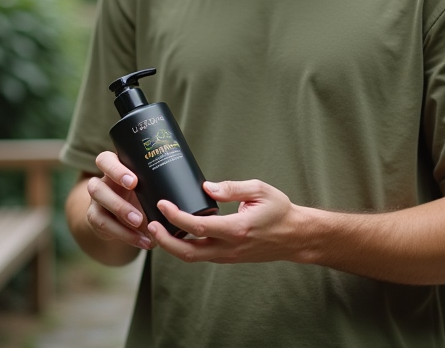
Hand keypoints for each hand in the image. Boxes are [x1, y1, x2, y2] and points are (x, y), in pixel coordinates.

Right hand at [85, 151, 152, 250]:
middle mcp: (102, 182)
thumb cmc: (142, 195)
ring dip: (120, 211)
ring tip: (139, 222)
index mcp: (115, 168)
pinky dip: (126, 234)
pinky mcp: (95, 219)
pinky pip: (104, 225)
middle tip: (134, 198)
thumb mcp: (148, 186)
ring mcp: (96, 201)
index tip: (135, 182)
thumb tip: (191, 190)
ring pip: (98, 204)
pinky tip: (143, 240)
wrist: (122, 217)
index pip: (106, 160)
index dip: (116, 170)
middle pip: (95, 183)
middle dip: (115, 196)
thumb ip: (159, 183)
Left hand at [148, 179, 304, 264]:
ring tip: (157, 228)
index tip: (162, 204)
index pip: (197, 227)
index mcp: (236, 229)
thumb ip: (232, 188)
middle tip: (150, 223)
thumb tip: (206, 187)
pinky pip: (201, 256)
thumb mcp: (259, 190)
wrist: (295, 237)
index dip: (175, 216)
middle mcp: (229, 247)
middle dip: (163, 240)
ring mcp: (228, 256)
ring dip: (171, 245)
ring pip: (192, 257)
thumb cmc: (279, 211)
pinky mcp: (227, 258)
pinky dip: (184, 247)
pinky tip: (175, 234)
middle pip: (187, 252)